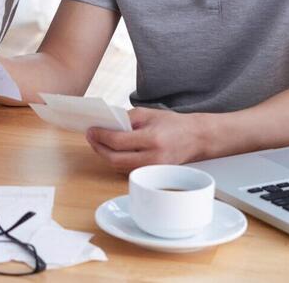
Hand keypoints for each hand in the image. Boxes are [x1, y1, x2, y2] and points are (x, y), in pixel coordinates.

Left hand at [85, 108, 209, 171]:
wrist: (196, 138)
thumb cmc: (173, 124)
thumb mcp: (148, 114)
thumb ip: (125, 119)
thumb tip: (105, 127)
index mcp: (152, 139)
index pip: (118, 141)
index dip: (100, 136)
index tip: (91, 130)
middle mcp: (153, 158)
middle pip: (115, 159)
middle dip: (99, 148)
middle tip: (91, 137)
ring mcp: (154, 170)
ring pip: (120, 167)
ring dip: (106, 155)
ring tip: (99, 142)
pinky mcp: (153, 175)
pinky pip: (129, 169)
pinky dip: (118, 161)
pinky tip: (112, 150)